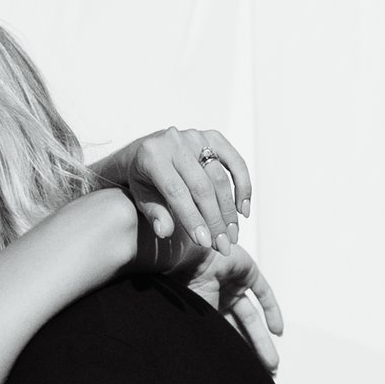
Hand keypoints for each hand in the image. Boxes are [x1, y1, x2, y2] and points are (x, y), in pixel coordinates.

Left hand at [94, 126, 252, 262]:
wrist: (148, 152)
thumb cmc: (144, 180)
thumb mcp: (141, 198)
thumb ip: (153, 214)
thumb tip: (164, 232)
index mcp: (152, 156)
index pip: (176, 192)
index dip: (192, 218)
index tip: (205, 243)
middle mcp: (175, 142)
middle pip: (202, 186)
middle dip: (215, 220)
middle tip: (223, 246)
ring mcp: (196, 137)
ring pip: (220, 177)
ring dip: (229, 210)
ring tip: (232, 235)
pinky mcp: (212, 137)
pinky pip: (235, 161)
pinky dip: (243, 186)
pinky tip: (243, 210)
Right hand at [189, 236, 283, 372]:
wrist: (188, 256)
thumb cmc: (183, 286)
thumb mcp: (195, 323)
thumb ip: (207, 341)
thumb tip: (211, 374)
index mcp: (198, 307)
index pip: (220, 335)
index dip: (232, 355)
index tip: (241, 375)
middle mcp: (214, 296)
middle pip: (236, 330)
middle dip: (249, 353)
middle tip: (260, 375)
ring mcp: (230, 283)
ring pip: (250, 318)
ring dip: (262, 341)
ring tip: (272, 365)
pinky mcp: (246, 270)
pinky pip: (263, 293)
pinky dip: (272, 311)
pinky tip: (278, 332)